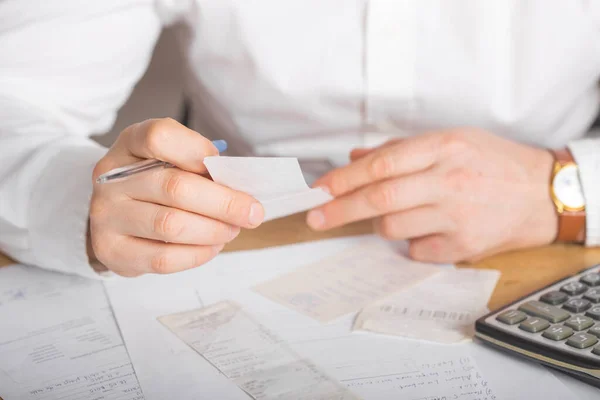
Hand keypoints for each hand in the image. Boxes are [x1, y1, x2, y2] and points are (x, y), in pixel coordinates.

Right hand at [89, 118, 263, 275]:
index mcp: (129, 144)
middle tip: (252, 213)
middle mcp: (111, 178)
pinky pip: (163, 258)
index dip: (198, 151)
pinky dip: (198, 253)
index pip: (160, 136)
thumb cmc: (154, 182)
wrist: (115, 214)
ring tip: (232, 230)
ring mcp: (106, 215)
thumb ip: (198, 163)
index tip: (224, 168)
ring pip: (170, 225)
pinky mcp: (112, 251)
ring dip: (213, 230)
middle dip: (224, 203)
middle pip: (175, 187)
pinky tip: (212, 246)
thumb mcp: (170, 158)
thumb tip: (238, 187)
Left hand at [307, 128, 557, 262]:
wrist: (543, 193)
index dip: (345, 178)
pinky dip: (410, 243)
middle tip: (315, 217)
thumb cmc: (493, 163)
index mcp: (443, 147)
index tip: (320, 189)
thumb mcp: (451, 141)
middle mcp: (449, 180)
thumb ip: (400, 149)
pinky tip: (426, 230)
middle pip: (380, 198)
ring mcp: (458, 216)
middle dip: (340, 209)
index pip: (382, 164)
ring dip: (380, 224)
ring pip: (392, 227)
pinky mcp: (465, 246)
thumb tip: (354, 157)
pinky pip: (416, 251)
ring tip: (396, 214)